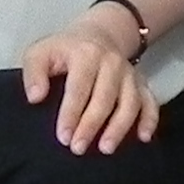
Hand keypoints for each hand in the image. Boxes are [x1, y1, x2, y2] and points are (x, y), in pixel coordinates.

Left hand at [21, 17, 161, 153]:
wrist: (99, 35)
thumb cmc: (65, 50)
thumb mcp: (40, 52)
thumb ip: (33, 73)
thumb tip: (35, 97)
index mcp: (85, 55)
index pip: (78, 88)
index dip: (70, 114)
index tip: (63, 137)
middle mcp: (111, 63)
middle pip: (104, 98)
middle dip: (91, 125)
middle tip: (78, 148)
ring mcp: (130, 74)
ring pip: (129, 102)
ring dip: (119, 127)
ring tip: (106, 148)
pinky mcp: (142, 83)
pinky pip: (150, 102)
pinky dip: (149, 119)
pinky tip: (143, 138)